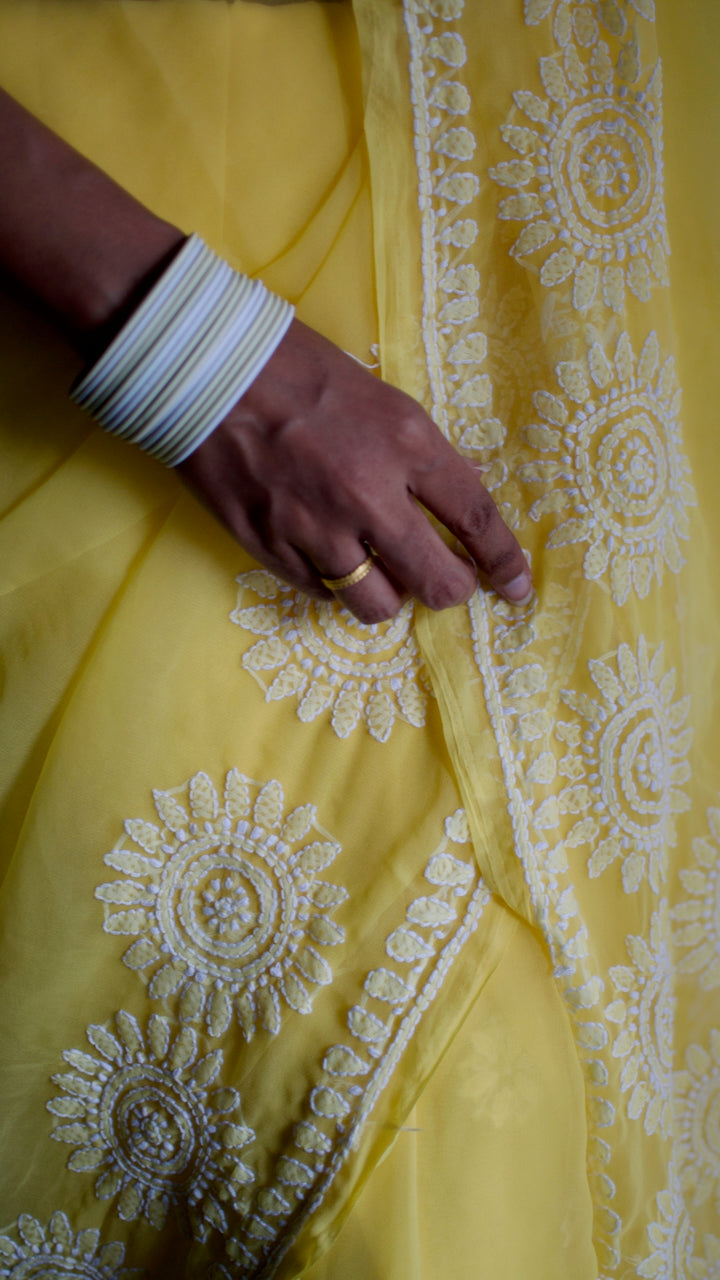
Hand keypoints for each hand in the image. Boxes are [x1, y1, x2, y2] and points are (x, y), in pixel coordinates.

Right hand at [178, 319, 532, 622]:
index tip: (517, 587)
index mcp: (406, 444)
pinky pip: (322, 594)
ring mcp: (317, 529)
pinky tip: (326, 554)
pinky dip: (333, 582)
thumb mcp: (381, 398)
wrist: (206, 371)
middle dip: (452, 590)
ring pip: (377, 605)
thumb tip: (455, 499)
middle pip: (437, 583)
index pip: (476, 518)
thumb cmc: (298, 370)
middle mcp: (369, 495)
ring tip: (377, 569)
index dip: (503, 561)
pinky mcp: (272, 549)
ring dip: (388, 594)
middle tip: (445, 583)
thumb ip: (422, 455)